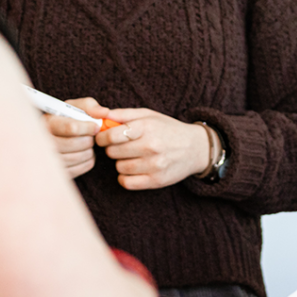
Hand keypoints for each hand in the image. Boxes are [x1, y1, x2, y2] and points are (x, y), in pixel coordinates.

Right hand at [42, 97, 108, 178]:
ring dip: (89, 150)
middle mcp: (44, 142)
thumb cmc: (69, 118)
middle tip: (91, 136)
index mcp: (48, 123)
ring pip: (77, 157)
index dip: (88, 127)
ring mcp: (48, 159)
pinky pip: (79, 169)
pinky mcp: (56, 171)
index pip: (71, 127)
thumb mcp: (76, 107)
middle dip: (88, 139)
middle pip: (74, 143)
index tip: (96, 126)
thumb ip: (90, 106)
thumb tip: (104, 112)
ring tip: (88, 144)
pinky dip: (87, 161)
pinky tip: (85, 153)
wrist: (59, 135)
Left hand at [95, 108, 210, 189]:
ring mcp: (154, 165)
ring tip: (132, 157)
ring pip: (119, 168)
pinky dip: (125, 177)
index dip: (102, 137)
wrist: (196, 148)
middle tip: (122, 147)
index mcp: (147, 127)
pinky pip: (126, 182)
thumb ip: (124, 114)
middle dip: (113, 149)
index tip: (103, 138)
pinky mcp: (157, 181)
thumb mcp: (149, 115)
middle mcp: (151, 146)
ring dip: (121, 163)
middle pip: (112, 152)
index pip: (111, 135)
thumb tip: (101, 116)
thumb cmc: (168, 129)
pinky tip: (133, 170)